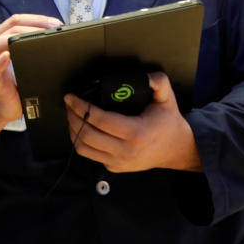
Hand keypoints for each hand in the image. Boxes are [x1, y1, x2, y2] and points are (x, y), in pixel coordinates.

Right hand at [0, 14, 62, 125]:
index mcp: (0, 38)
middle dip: (32, 26)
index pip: (17, 21)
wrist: (3, 105)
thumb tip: (58, 36)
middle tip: (53, 30)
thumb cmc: (16, 80)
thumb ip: (33, 46)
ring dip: (15, 39)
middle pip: (9, 28)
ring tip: (35, 39)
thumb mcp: (25, 59)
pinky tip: (7, 57)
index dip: (37, 19)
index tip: (56, 23)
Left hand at [63, 72, 200, 172]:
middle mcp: (125, 151)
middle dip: (73, 116)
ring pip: (83, 147)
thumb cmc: (168, 122)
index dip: (81, 107)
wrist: (175, 150)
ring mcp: (118, 162)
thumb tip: (146, 76)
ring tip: (71, 114)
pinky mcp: (113, 167)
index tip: (70, 97)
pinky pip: (88, 154)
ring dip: (72, 129)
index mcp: (136, 133)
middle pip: (87, 134)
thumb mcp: (167, 100)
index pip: (100, 120)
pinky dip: (79, 140)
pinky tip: (79, 128)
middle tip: (68, 103)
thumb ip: (159, 83)